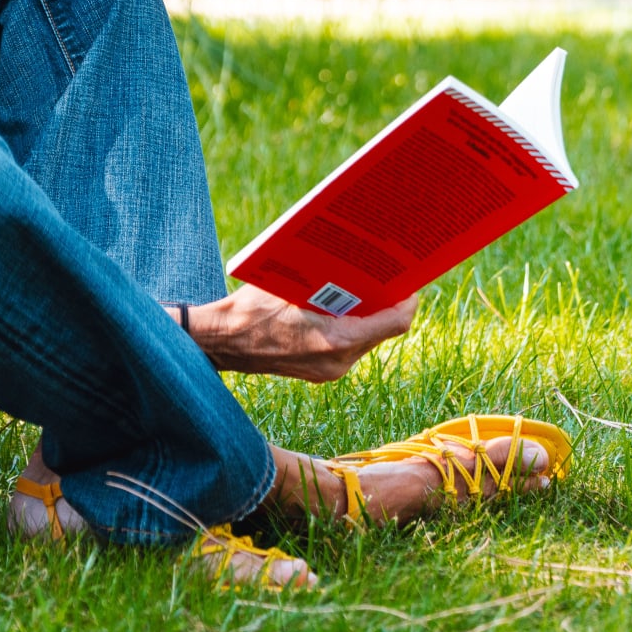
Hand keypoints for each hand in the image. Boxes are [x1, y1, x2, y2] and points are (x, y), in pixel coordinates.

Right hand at [188, 284, 415, 382]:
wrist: (220, 342)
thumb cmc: (251, 309)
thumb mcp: (292, 282)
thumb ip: (329, 278)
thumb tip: (360, 259)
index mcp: (337, 340)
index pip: (395, 322)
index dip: (408, 299)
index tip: (411, 280)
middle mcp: (338, 362)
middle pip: (382, 331)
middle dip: (387, 304)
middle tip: (387, 277)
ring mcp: (329, 371)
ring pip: (366, 340)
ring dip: (369, 316)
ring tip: (363, 290)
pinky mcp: (319, 372)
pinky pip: (348, 348)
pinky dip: (351, 327)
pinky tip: (340, 307)